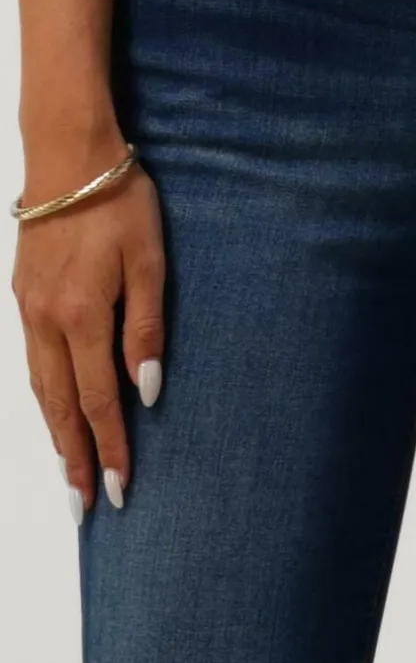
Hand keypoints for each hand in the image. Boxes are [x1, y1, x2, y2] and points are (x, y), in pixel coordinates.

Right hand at [11, 121, 165, 524]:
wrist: (69, 155)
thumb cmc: (119, 203)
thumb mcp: (149, 261)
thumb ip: (145, 329)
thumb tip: (147, 390)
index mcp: (81, 315)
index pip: (99, 400)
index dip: (109, 447)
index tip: (118, 489)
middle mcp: (45, 320)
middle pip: (59, 406)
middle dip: (73, 458)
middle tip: (84, 506)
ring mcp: (26, 308)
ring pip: (38, 387)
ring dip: (54, 433)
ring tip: (67, 470)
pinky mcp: (20, 294)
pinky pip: (30, 360)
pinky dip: (42, 397)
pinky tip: (52, 410)